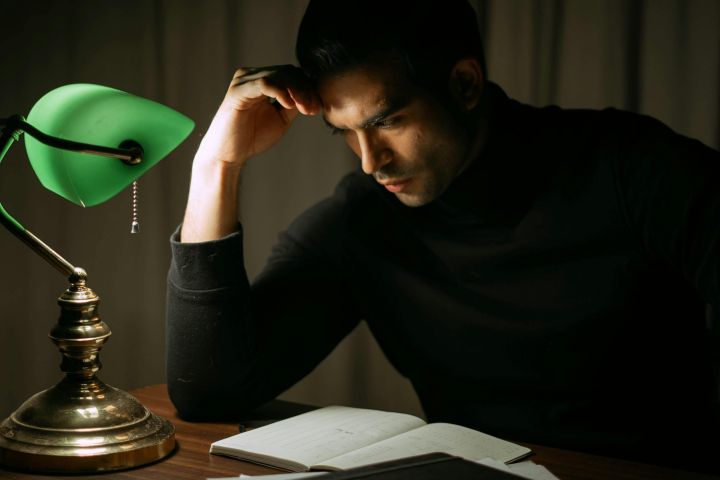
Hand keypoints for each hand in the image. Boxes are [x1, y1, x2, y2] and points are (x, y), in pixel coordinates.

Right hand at [200, 65, 320, 167]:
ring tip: (304, 109)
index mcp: (262, 80)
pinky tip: (288, 105)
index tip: (317, 109)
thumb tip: (311, 95)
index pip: (292, 75)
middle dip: (305, 91)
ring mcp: (244, 81)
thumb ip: (294, 105)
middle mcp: (252, 76)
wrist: (230, 154)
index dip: (308, 90)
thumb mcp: (281, 119)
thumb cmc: (252, 137)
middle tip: (313, 110)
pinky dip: (280, 91)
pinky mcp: (238, 91)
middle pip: (288, 72)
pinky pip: (264, 83)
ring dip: (296, 92)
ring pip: (279, 75)